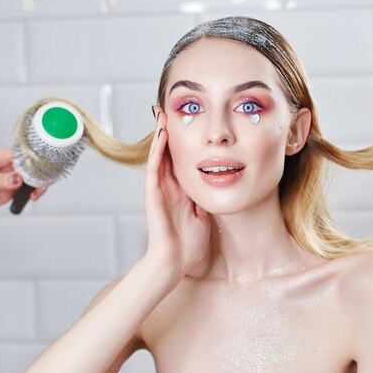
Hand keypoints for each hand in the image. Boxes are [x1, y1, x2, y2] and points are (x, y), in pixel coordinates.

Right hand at [144, 107, 210, 276]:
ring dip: (160, 135)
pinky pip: (154, 167)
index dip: (183, 143)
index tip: (188, 124)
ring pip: (158, 155)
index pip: (181, 161)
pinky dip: (157, 150)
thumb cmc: (189, 245)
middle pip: (167, 153)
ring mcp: (159, 189)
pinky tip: (161, 134)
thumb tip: (219, 187)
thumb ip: (206, 200)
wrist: (175, 262)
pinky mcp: (153, 194)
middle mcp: (168, 187)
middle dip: (168, 132)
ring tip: (162, 114)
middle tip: (170, 110)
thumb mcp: (204, 215)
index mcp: (181, 192)